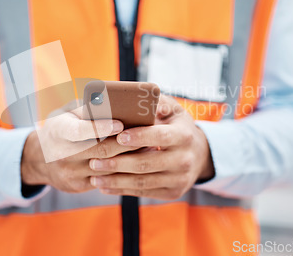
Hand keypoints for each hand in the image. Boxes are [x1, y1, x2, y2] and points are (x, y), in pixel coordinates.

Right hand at [21, 105, 139, 192]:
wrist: (40, 159)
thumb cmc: (62, 128)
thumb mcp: (67, 114)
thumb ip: (88, 109)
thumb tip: (115, 101)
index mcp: (59, 131)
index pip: (79, 131)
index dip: (100, 128)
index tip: (120, 123)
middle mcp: (62, 154)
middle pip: (100, 150)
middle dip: (126, 142)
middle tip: (147, 134)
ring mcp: (70, 173)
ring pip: (107, 168)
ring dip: (130, 158)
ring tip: (150, 147)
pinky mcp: (78, 186)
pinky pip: (105, 179)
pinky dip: (124, 171)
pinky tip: (139, 163)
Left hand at [88, 95, 214, 199]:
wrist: (199, 154)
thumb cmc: (176, 126)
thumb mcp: (173, 110)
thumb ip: (157, 103)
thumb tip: (140, 99)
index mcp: (184, 135)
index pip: (160, 136)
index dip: (140, 137)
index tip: (118, 136)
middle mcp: (184, 159)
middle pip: (146, 163)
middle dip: (117, 163)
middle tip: (94, 161)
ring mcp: (179, 179)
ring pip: (142, 182)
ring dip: (116, 181)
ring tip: (94, 177)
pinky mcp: (172, 193)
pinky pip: (144, 193)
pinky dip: (122, 190)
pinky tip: (105, 186)